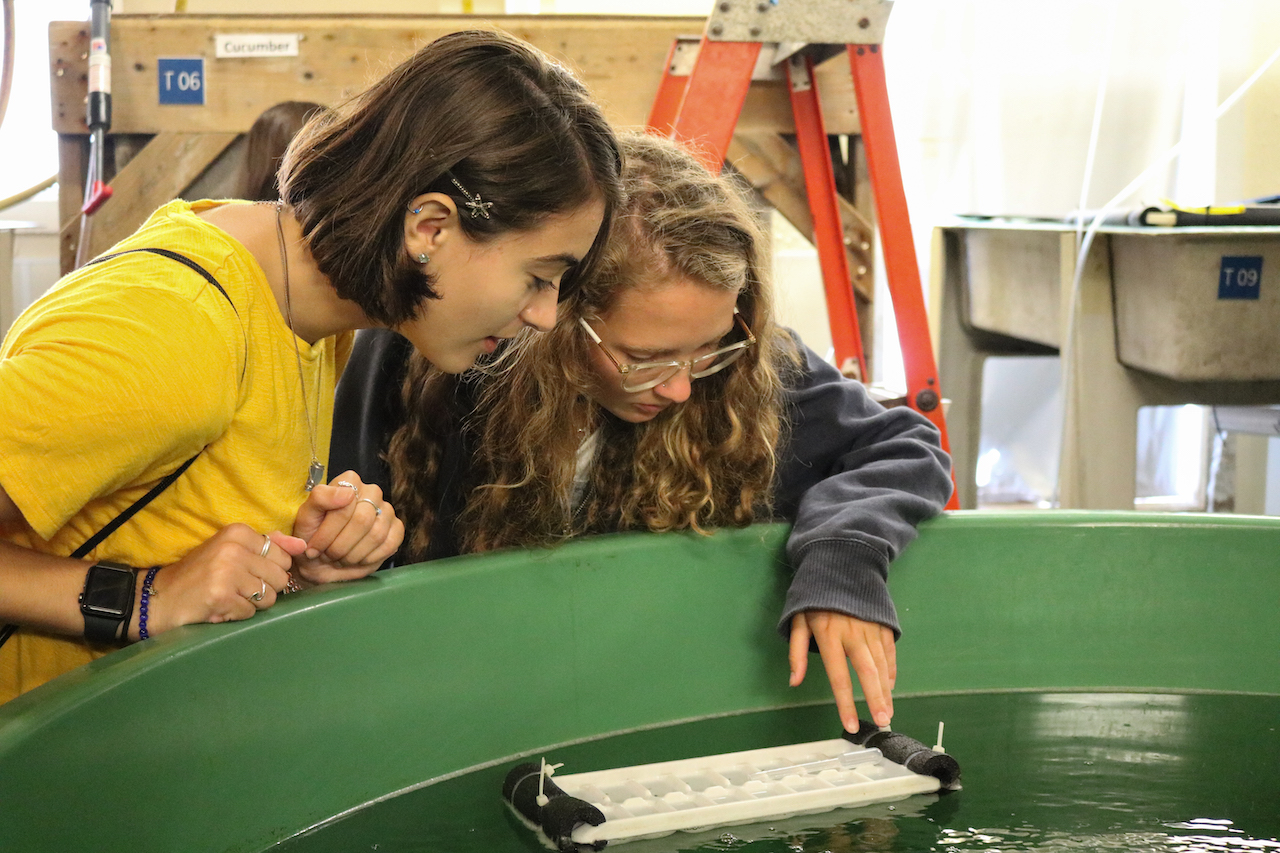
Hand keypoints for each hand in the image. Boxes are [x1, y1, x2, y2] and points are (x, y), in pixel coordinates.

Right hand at [141, 525, 306, 635]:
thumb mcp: (231, 549)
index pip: (284, 557)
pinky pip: (250, 612)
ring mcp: (227, 572)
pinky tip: (220, 608)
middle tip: (238, 589)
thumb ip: (269, 544)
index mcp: (238, 532)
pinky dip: (237, 615)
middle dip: (264, 589)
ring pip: (269, 597)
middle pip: (280, 578)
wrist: (159, 598)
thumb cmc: (200, 574)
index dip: (270, 571)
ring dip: (251, 604)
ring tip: (229, 598)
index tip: (247, 573)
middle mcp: (234, 548)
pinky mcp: (221, 596)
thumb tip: (302, 545)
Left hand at [290, 471, 403, 584]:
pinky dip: (368, 558)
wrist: (319, 562)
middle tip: (327, 555)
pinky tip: (356, 559)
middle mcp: (372, 492)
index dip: (329, 529)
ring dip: (353, 554)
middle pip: (362, 520)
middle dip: (340, 545)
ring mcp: (387, 511)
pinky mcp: (396, 530)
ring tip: (339, 558)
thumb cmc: (311, 536)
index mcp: (350, 482)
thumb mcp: (306, 517)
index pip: (347, 500)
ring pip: (376, 534)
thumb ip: (321, 498)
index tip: (314, 545)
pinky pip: (389, 545)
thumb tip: (348, 494)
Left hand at [788, 609, 895, 733]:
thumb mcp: (797, 620)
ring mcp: (870, 627)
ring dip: (885, 689)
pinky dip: (890, 669)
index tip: (850, 724)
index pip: (838, 675)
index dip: (845, 702)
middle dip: (875, 698)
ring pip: (881, 663)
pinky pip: (889, 650)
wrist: (840, 564)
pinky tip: (889, 685)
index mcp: (828, 634)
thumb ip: (797, 652)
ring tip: (887, 711)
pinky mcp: (882, 623)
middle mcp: (852, 633)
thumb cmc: (814, 597)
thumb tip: (794, 681)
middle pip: (866, 671)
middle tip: (882, 721)